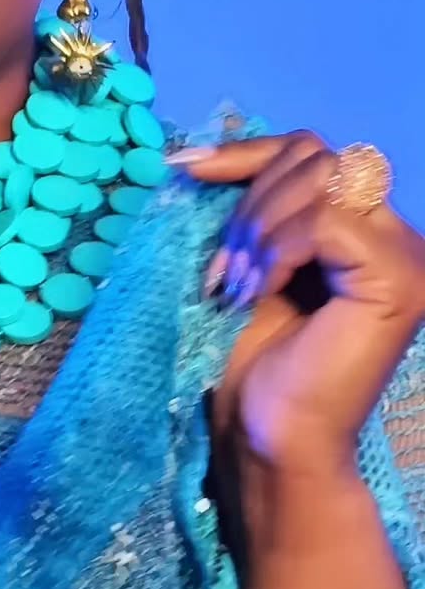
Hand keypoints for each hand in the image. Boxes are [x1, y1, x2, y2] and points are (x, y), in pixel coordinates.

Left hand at [171, 132, 424, 477]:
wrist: (268, 437)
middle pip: (315, 156)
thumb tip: (199, 151)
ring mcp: (404, 259)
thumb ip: (253, 206)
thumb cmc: (253, 361)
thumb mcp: (247, 259)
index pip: (310, 151)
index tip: (186, 167)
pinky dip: (279, 249)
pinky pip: (328, 221)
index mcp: (363, 229)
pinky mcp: (397, 283)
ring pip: (323, 178)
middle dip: (251, 198)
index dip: (247, 151)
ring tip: (236, 281)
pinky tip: (258, 292)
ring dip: (260, 225)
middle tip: (224, 264)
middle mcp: (396, 237)